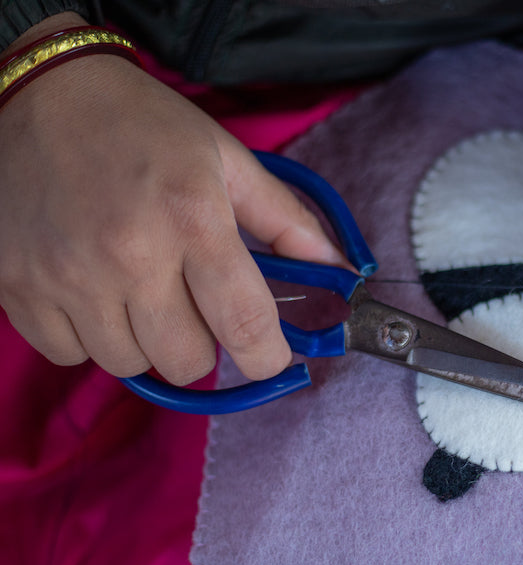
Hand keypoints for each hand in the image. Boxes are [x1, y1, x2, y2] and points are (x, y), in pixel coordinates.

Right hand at [0, 14, 345, 384]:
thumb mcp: (227, 159)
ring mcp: (68, 276)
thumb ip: (287, 221)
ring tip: (139, 288)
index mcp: (192, 220)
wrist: (41, 91)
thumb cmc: (142, 124)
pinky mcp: (17, 287)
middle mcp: (130, 255)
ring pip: (129, 364)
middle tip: (194, 303)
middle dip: (204, 343)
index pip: (245, 326)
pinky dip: (89, 336)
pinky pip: (70, 354)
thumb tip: (339, 271)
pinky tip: (94, 291)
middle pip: (188, 360)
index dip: (267, 358)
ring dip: (145, 340)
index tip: (269, 356)